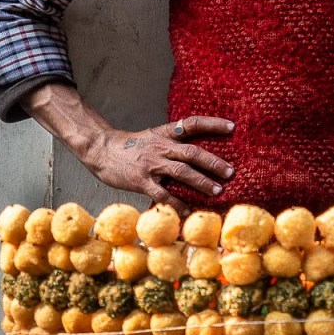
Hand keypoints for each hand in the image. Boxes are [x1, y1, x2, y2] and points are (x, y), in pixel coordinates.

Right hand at [20, 84, 234, 214]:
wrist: (101, 150)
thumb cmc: (131, 147)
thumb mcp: (153, 137)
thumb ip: (172, 143)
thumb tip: (197, 154)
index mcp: (165, 134)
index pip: (192, 123)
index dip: (212, 124)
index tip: (232, 126)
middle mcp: (161, 147)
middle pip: (192, 152)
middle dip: (213, 162)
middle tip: (230, 172)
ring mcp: (151, 164)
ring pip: (182, 172)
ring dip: (201, 182)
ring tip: (217, 191)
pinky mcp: (141, 181)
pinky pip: (162, 194)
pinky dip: (177, 203)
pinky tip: (187, 210)